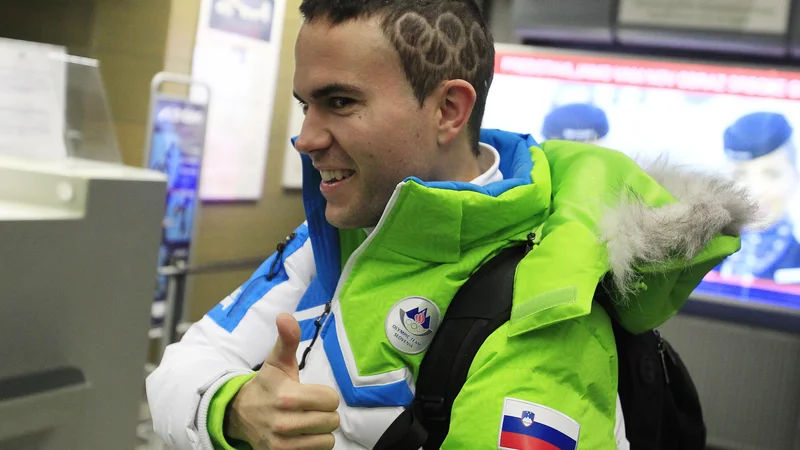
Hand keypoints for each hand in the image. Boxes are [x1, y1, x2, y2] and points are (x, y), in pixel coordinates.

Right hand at [227, 313, 339, 449]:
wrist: (240, 414)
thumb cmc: (267, 385)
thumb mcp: (277, 361)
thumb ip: (287, 339)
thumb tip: (285, 316)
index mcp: (287, 396)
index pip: (331, 400)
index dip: (325, 396)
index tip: (313, 394)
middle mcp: (283, 423)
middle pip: (331, 421)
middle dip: (324, 413)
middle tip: (310, 408)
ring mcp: (282, 444)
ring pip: (327, 440)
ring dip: (320, 431)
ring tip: (306, 422)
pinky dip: (313, 445)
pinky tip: (302, 436)